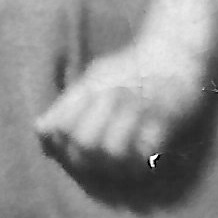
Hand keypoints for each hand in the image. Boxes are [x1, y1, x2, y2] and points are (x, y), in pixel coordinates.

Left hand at [34, 43, 210, 177]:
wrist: (176, 52)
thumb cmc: (131, 68)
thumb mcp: (94, 78)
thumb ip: (66, 105)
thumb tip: (41, 131)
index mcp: (91, 88)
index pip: (61, 127)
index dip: (60, 146)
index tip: (71, 150)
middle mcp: (112, 96)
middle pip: (84, 143)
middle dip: (87, 159)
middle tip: (96, 162)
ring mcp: (138, 108)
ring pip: (113, 152)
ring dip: (115, 165)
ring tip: (119, 164)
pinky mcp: (166, 119)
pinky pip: (146, 154)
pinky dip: (141, 163)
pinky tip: (141, 160)